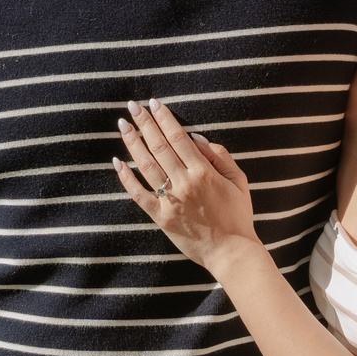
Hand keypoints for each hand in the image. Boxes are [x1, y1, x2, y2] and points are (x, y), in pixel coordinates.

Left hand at [115, 99, 264, 277]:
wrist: (231, 252)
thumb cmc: (237, 215)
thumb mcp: (239, 180)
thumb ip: (220, 155)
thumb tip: (195, 138)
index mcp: (203, 172)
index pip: (178, 137)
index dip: (164, 118)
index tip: (153, 103)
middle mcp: (183, 183)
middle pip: (158, 146)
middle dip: (144, 123)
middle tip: (132, 106)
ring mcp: (169, 201)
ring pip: (145, 165)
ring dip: (132, 142)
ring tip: (123, 125)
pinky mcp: (160, 217)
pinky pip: (138, 194)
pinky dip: (126, 178)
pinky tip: (117, 162)